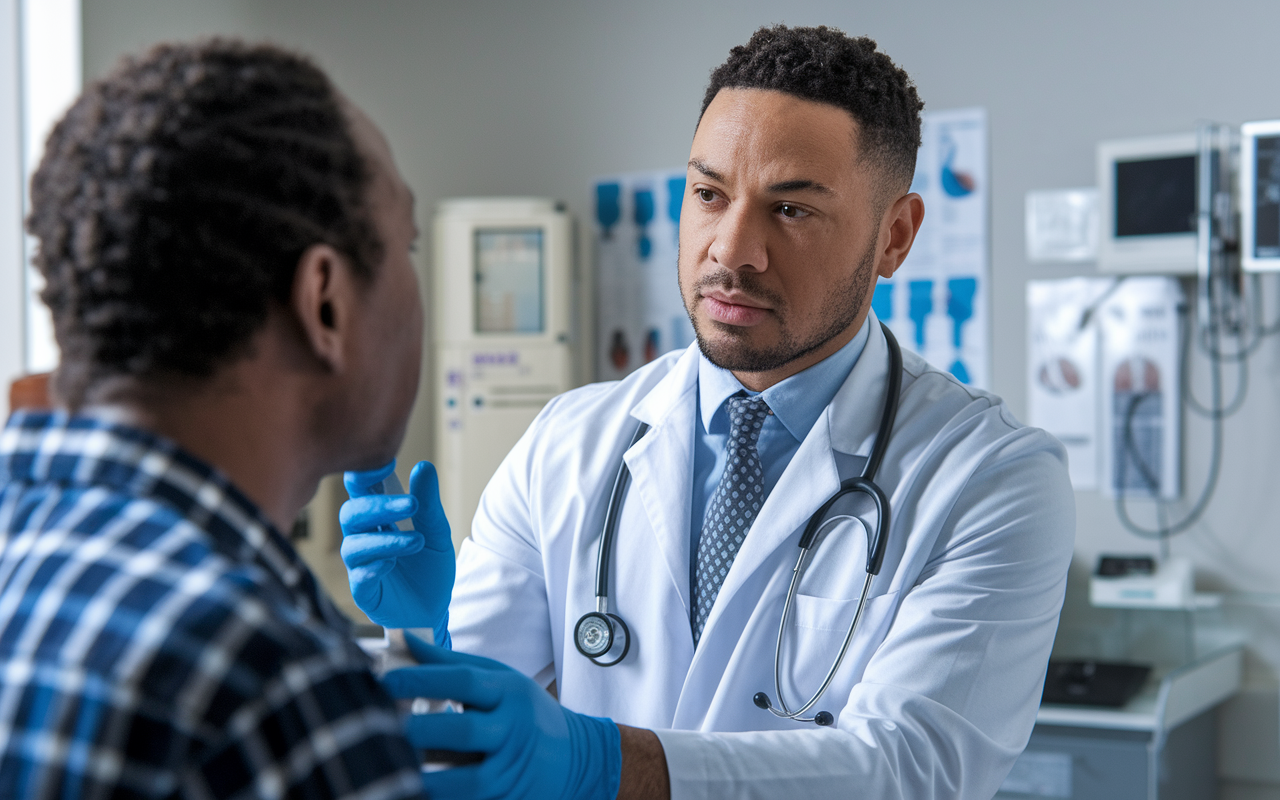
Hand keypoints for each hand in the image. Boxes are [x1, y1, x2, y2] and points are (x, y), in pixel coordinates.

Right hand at [340, 461, 454, 631]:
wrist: (436, 611)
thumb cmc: (430, 570)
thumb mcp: (437, 533)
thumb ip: (428, 503)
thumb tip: (424, 466)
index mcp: (379, 518)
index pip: (363, 490)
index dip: (365, 475)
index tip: (383, 463)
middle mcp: (364, 537)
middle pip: (351, 514)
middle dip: (379, 507)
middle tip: (412, 504)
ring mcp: (361, 565)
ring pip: (355, 545)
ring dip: (386, 540)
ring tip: (416, 541)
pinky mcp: (363, 591)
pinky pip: (359, 576)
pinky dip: (375, 566)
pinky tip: (392, 563)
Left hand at [382, 636, 620, 799]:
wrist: (577, 757)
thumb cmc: (525, 712)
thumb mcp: (500, 680)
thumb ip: (451, 664)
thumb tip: (404, 641)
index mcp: (509, 692)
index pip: (463, 681)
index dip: (420, 680)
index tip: (381, 681)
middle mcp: (513, 730)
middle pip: (463, 730)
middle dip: (417, 730)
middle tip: (375, 726)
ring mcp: (512, 771)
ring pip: (467, 782)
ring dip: (426, 779)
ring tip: (388, 769)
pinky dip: (442, 798)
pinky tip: (411, 791)